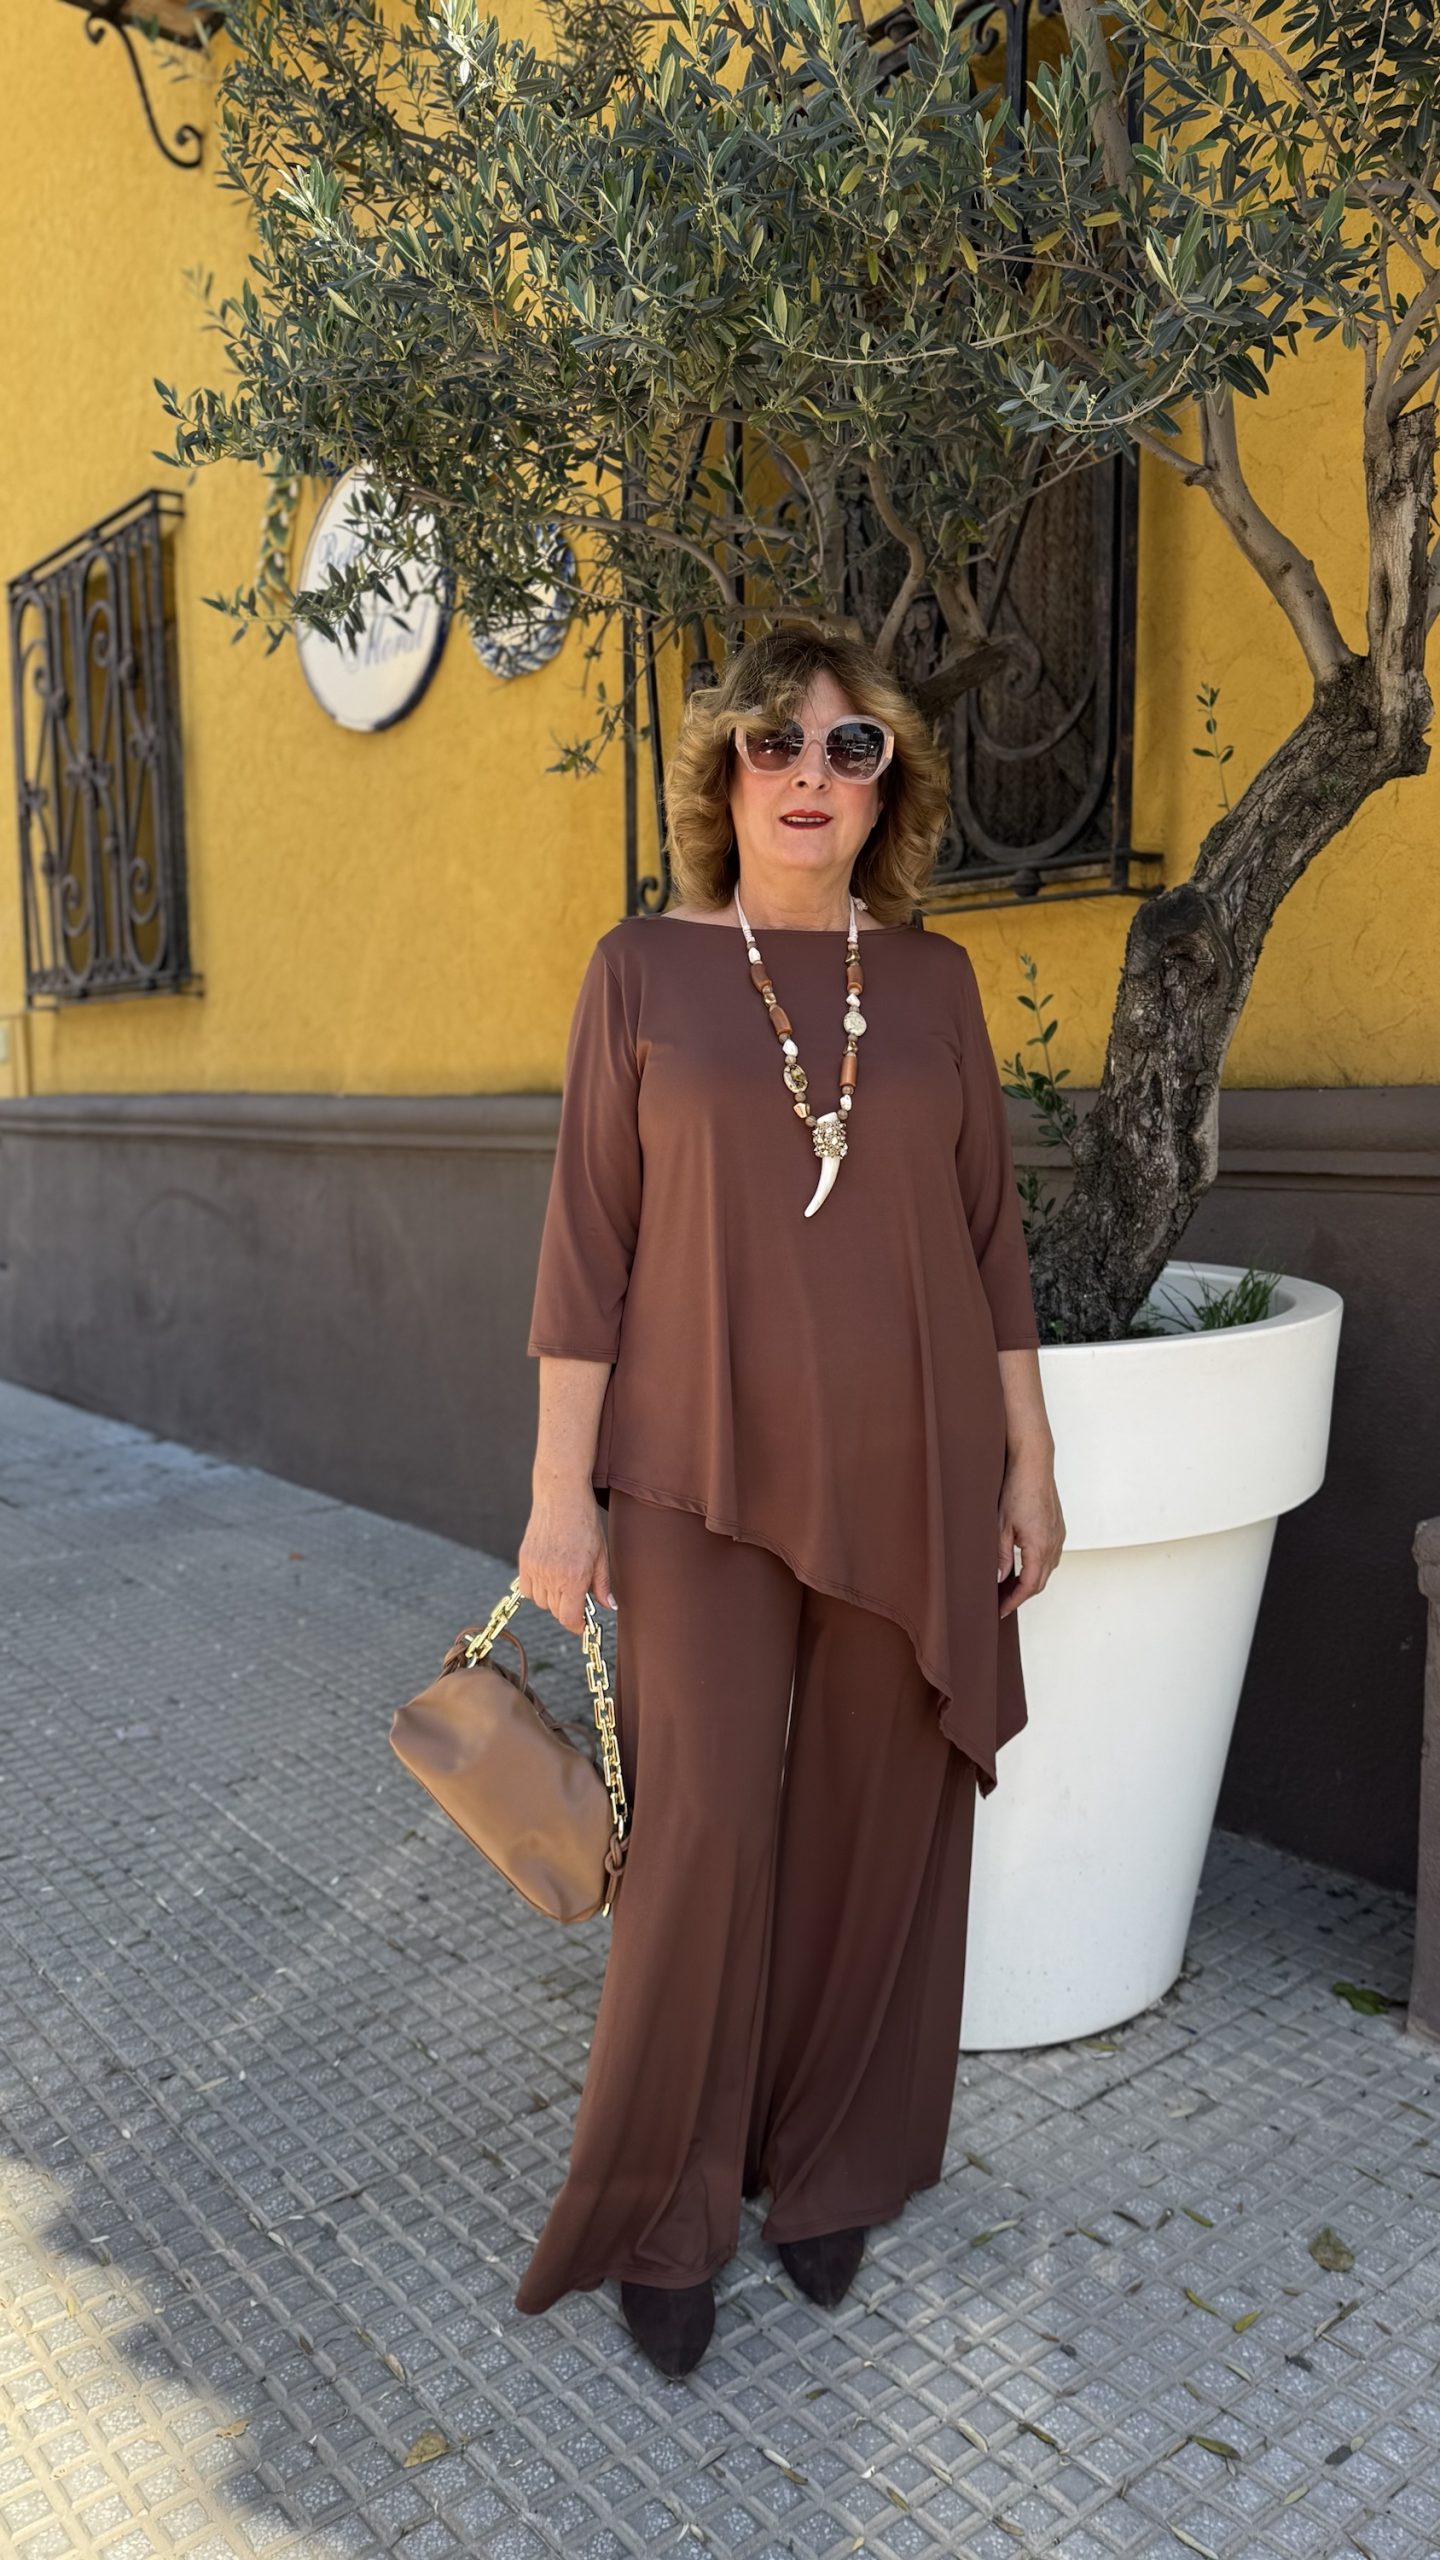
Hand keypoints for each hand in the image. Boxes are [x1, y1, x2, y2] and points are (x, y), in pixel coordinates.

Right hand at [517, 1489, 615, 1634]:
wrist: (561, 1496)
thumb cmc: (584, 1522)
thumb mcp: (601, 1554)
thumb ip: (602, 1584)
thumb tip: (608, 1606)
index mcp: (574, 1577)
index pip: (569, 1618)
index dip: (577, 1625)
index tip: (582, 1623)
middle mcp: (552, 1576)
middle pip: (556, 1612)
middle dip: (568, 1609)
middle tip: (578, 1593)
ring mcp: (535, 1568)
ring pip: (541, 1602)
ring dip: (552, 1599)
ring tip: (563, 1580)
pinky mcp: (524, 1560)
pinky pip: (527, 1589)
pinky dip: (536, 1589)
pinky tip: (547, 1576)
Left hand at [997, 1449, 1064, 1619]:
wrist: (1033, 1463)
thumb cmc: (1016, 1490)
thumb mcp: (1000, 1526)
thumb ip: (1001, 1556)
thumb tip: (999, 1579)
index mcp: (1040, 1547)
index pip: (1029, 1586)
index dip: (1014, 1601)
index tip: (1000, 1610)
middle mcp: (1054, 1543)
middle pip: (1040, 1581)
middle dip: (1021, 1595)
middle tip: (1002, 1602)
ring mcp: (1058, 1535)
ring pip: (1047, 1568)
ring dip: (1030, 1580)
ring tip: (1009, 1586)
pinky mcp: (1058, 1526)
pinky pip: (1051, 1555)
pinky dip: (1037, 1565)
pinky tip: (1023, 1564)